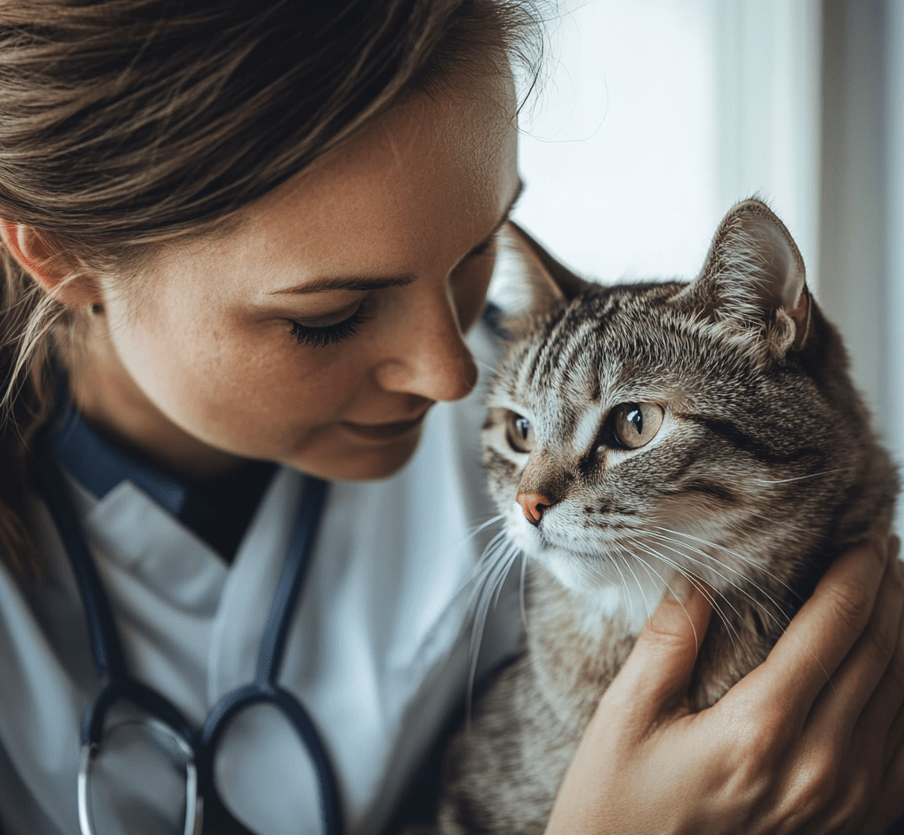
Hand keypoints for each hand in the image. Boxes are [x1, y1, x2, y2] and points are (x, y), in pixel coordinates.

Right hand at [544, 535, 903, 834]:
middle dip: (891, 593)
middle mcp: (818, 768)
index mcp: (759, 730)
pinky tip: (895, 669)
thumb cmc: (619, 805)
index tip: (862, 535)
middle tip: (883, 550)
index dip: (857, 573)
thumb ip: (669, 640)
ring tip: (895, 594)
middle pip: (881, 655)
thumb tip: (698, 574)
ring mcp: (845, 804)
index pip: (833, 628)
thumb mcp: (627, 717)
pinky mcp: (851, 826)